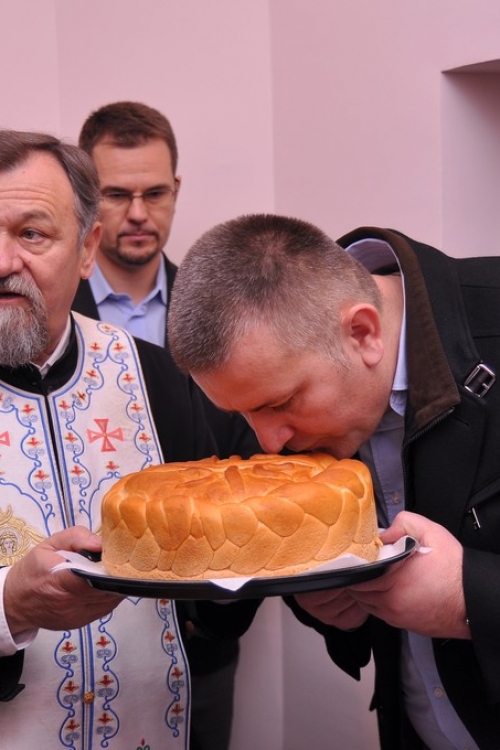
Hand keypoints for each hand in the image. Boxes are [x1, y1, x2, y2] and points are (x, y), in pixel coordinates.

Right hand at [4, 526, 123, 635]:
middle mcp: (69, 602)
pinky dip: (110, 596)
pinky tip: (106, 585)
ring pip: (109, 601)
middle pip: (105, 589)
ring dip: (116, 587)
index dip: (110, 567)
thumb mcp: (49, 544)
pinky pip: (104, 609)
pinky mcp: (80, 623)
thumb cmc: (33, 570)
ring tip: (115, 572)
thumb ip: (76, 537)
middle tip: (121, 561)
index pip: (93, 577)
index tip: (117, 556)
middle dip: (117, 576)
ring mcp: (76, 616)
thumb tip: (100, 543)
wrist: (16, 602)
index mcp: (59, 580)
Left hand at [295, 512, 469, 638]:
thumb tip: (384, 533)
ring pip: (366, 604)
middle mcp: (391, 600)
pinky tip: (383, 591)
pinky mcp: (403, 624)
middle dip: (357, 578)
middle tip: (361, 567)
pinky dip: (376, 603)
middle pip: (358, 591)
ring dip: (365, 592)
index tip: (356, 558)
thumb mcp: (431, 532)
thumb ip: (403, 523)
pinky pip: (379, 614)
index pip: (357, 575)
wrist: (473, 599)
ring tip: (371, 578)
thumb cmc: (454, 569)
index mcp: (393, 577)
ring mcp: (396, 615)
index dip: (354, 565)